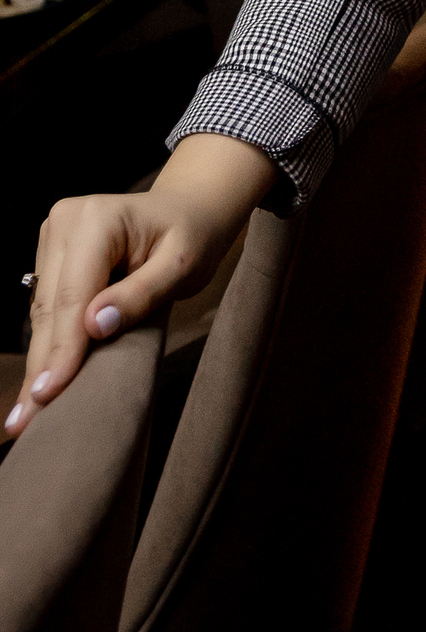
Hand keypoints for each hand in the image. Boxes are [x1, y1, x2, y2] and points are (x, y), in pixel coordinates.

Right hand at [3, 135, 275, 442]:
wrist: (190, 210)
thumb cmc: (194, 235)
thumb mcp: (183, 265)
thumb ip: (142, 294)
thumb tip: (95, 327)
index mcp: (97, 219)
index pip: (73, 295)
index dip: (61, 348)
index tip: (48, 394)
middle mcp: (66, 221)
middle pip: (51, 307)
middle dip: (42, 366)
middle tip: (26, 421)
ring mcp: (54, 237)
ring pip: (43, 312)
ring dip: (40, 361)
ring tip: (27, 414)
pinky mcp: (53, 255)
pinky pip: (48, 307)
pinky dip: (49, 344)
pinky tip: (42, 382)